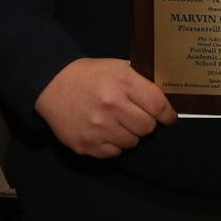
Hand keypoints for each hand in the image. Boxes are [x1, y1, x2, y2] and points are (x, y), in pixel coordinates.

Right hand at [34, 57, 175, 158]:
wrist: (52, 85)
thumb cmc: (89, 75)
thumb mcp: (117, 67)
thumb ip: (140, 82)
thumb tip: (165, 98)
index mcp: (122, 83)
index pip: (158, 106)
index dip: (167, 114)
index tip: (168, 118)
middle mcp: (111, 106)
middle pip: (147, 128)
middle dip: (145, 123)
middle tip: (136, 117)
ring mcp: (98, 128)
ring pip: (132, 143)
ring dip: (129, 134)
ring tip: (117, 122)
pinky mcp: (86, 144)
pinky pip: (114, 153)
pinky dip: (113, 145)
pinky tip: (104, 131)